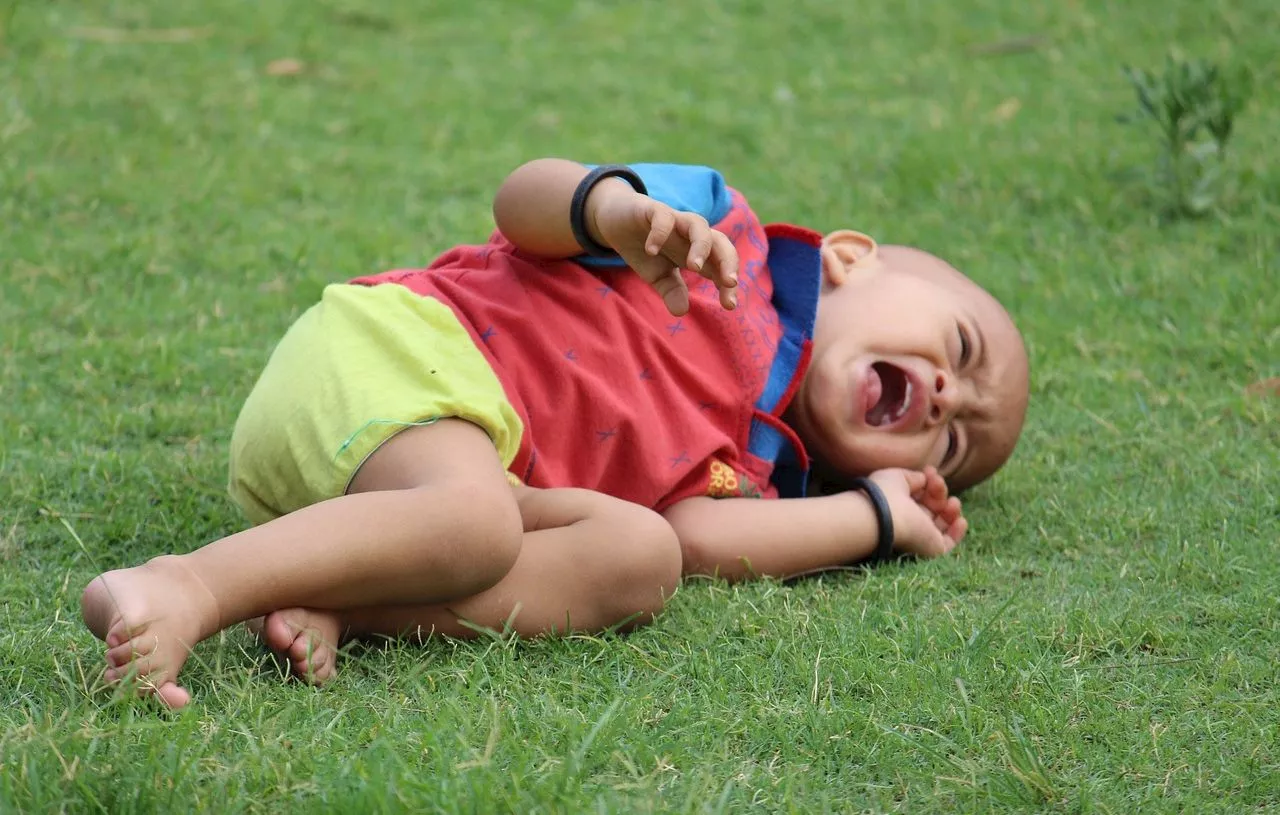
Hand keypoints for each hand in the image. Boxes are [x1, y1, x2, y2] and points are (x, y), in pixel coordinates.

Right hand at [586, 181, 738, 315]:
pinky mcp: (653, 210)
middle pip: (720, 241)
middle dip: (728, 261)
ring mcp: (675, 221)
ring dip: (701, 246)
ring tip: (695, 267)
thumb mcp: (657, 275)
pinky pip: (663, 217)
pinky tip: (651, 251)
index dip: (727, 285)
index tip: (729, 305)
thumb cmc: (644, 248)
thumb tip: (681, 312)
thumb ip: (671, 291)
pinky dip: (659, 233)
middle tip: (730, 282)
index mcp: (696, 253)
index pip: (721, 266)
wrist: (615, 221)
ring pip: (699, 224)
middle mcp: (691, 235)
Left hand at [865, 466, 966, 557]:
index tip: (930, 470)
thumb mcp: (897, 477)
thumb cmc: (884, 494)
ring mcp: (919, 535)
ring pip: (942, 523)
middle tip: (936, 482)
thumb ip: (914, 477)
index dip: (929, 482)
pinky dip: (958, 532)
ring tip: (952, 502)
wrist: (881, 518)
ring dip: (951, 509)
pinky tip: (961, 519)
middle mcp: (909, 522)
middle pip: (932, 506)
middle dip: (939, 491)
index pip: (920, 495)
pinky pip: (948, 542)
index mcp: (898, 506)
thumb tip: (925, 478)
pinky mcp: (930, 548)